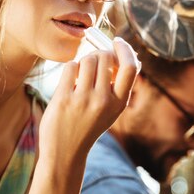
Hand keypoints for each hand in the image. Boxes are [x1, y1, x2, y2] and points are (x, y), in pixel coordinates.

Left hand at [39, 37, 139, 161]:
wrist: (65, 152)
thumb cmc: (88, 125)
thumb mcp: (111, 110)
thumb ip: (117, 86)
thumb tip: (121, 53)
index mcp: (119, 103)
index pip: (130, 67)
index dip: (125, 49)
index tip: (118, 41)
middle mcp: (103, 101)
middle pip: (105, 57)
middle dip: (99, 54)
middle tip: (93, 63)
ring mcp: (83, 100)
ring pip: (87, 59)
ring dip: (84, 61)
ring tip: (81, 75)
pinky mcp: (64, 98)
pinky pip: (70, 67)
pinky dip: (71, 68)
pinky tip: (70, 82)